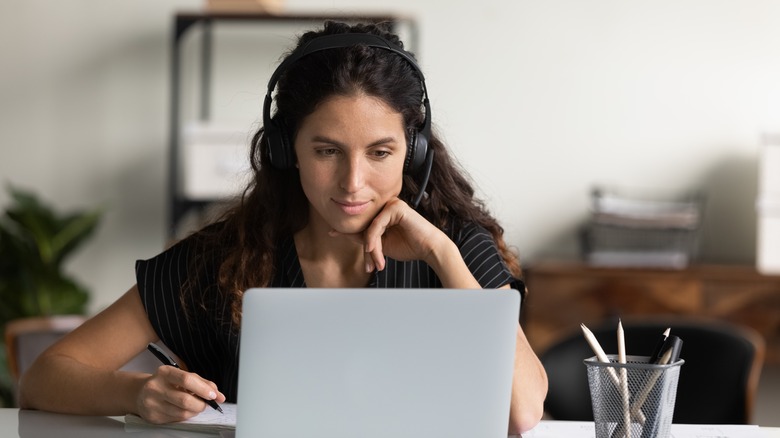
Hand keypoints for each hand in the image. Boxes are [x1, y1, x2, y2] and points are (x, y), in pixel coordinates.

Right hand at [135, 365, 225, 423]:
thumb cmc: (166, 383)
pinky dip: (185, 416)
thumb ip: (201, 383)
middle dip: (201, 404)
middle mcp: (156, 387)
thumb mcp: (182, 376)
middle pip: (185, 400)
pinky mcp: (153, 417)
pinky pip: (176, 419)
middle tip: (206, 403)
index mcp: (165, 372)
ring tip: (196, 406)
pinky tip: (184, 410)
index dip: (203, 389)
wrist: (141, 393)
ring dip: (195, 411)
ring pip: (182, 413)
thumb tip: (218, 395)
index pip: (186, 380)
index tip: (213, 395)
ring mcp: (152, 403)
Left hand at [330, 197, 448, 271]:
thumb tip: (343, 233)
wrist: (430, 249)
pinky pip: (376, 225)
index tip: (332, 233)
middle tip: (370, 266)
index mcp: (383, 213)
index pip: (363, 223)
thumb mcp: (382, 245)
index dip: (347, 230)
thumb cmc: (409, 247)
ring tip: (377, 262)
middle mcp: (386, 206)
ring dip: (372, 248)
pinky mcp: (396, 207)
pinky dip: (373, 239)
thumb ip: (366, 239)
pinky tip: (374, 250)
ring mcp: (391, 204)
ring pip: (370, 228)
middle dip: (366, 250)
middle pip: (365, 227)